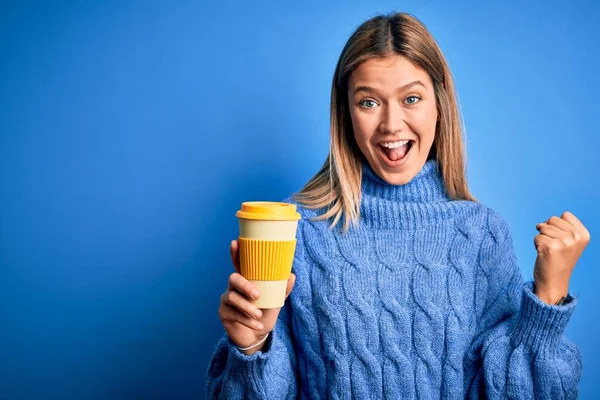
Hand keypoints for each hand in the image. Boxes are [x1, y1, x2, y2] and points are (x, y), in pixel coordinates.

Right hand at [218, 240, 295, 354]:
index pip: (239, 264)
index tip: (235, 242)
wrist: (257, 336)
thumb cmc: (264, 313)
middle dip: (245, 285)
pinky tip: (258, 324)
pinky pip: (233, 314)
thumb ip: (282, 289)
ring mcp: (226, 300)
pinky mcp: (223, 313)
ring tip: (259, 315)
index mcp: (246, 280)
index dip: (236, 253)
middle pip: (233, 278)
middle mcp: (233, 287)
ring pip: (232, 297)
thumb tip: (291, 275)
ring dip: (247, 307)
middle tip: (257, 295)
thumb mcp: (275, 301)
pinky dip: (247, 320)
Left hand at [533, 211, 589, 304]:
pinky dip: (536, 245)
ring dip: (542, 238)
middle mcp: (576, 237)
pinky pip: (536, 237)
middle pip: (552, 219)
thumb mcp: (569, 242)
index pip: (565, 215)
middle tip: (554, 247)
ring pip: (543, 227)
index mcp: (583, 234)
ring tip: (549, 251)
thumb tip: (541, 223)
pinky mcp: (551, 247)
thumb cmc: (558, 260)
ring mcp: (564, 242)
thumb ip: (562, 227)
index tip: (561, 239)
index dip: (557, 225)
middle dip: (548, 231)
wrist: (554, 282)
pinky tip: (544, 255)